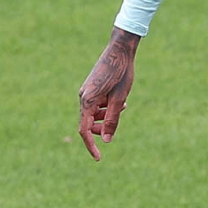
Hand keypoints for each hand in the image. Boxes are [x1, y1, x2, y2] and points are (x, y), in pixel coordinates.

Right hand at [78, 27, 139, 160]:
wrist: (120, 49)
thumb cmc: (122, 73)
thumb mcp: (120, 99)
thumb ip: (113, 120)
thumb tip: (107, 141)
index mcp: (88, 100)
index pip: (84, 130)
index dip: (90, 145)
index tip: (98, 158)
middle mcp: (83, 96)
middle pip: (87, 123)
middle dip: (100, 130)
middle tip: (115, 127)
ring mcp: (86, 91)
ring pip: (92, 113)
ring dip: (106, 117)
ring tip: (123, 107)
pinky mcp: (91, 87)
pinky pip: (96, 104)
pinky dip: (106, 107)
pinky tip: (120, 101)